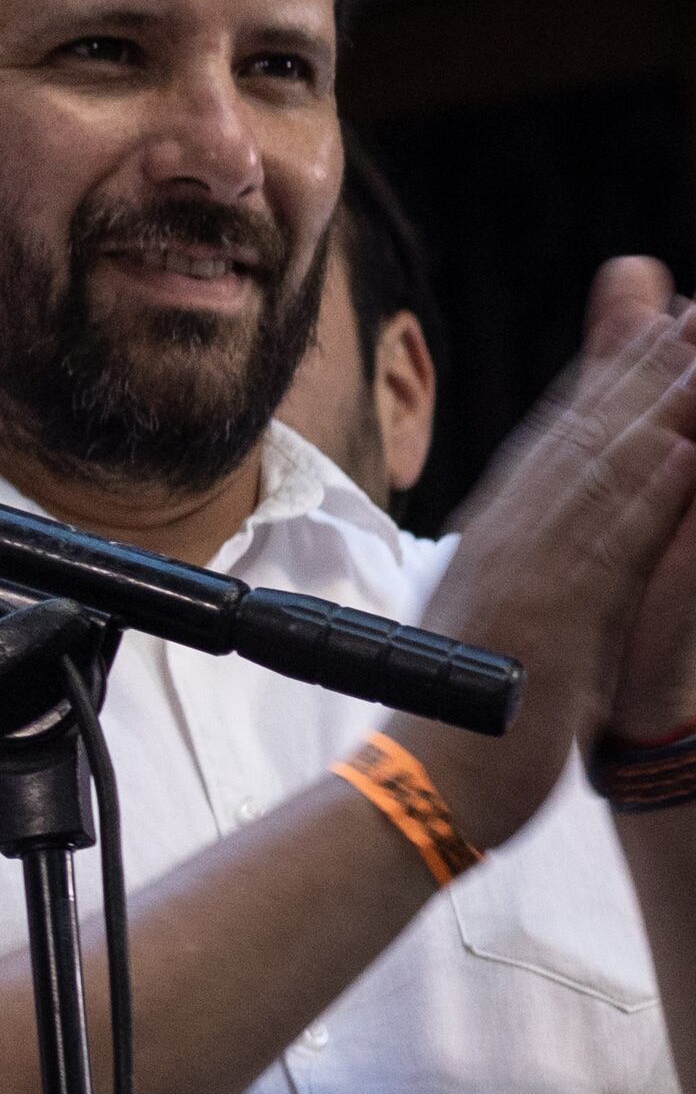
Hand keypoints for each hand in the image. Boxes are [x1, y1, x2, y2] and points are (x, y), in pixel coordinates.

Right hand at [393, 264, 695, 848]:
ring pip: (600, 471)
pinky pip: (610, 540)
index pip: (558, 448)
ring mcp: (527, 570)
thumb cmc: (458, 724)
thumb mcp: (490, 634)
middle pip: (580, 438)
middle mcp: (506, 539)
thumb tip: (521, 555)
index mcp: (494, 543)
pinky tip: (681, 449)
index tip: (652, 336)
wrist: (423, 783)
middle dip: (637, 371)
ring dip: (653, 407)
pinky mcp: (554, 610)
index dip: (608, 387)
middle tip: (685, 310)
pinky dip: (647, 490)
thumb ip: (514, 581)